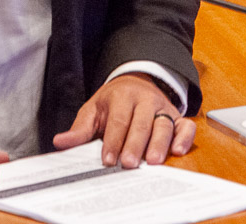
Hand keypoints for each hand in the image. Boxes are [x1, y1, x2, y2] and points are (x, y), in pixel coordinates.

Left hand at [52, 73, 195, 167]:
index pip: (118, 120)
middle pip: (141, 123)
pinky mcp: (177, 117)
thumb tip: (60, 142)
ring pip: (163, 125)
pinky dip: (184, 138)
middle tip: (128, 163)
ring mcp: (163, 108)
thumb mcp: (93, 109)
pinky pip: (186, 126)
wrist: (136, 82)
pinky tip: (178, 151)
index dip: (113, 140)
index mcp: (122, 96)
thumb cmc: (112, 102)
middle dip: (134, 144)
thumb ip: (80, 128)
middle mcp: (145, 100)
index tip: (107, 159)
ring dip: (159, 144)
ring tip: (152, 162)